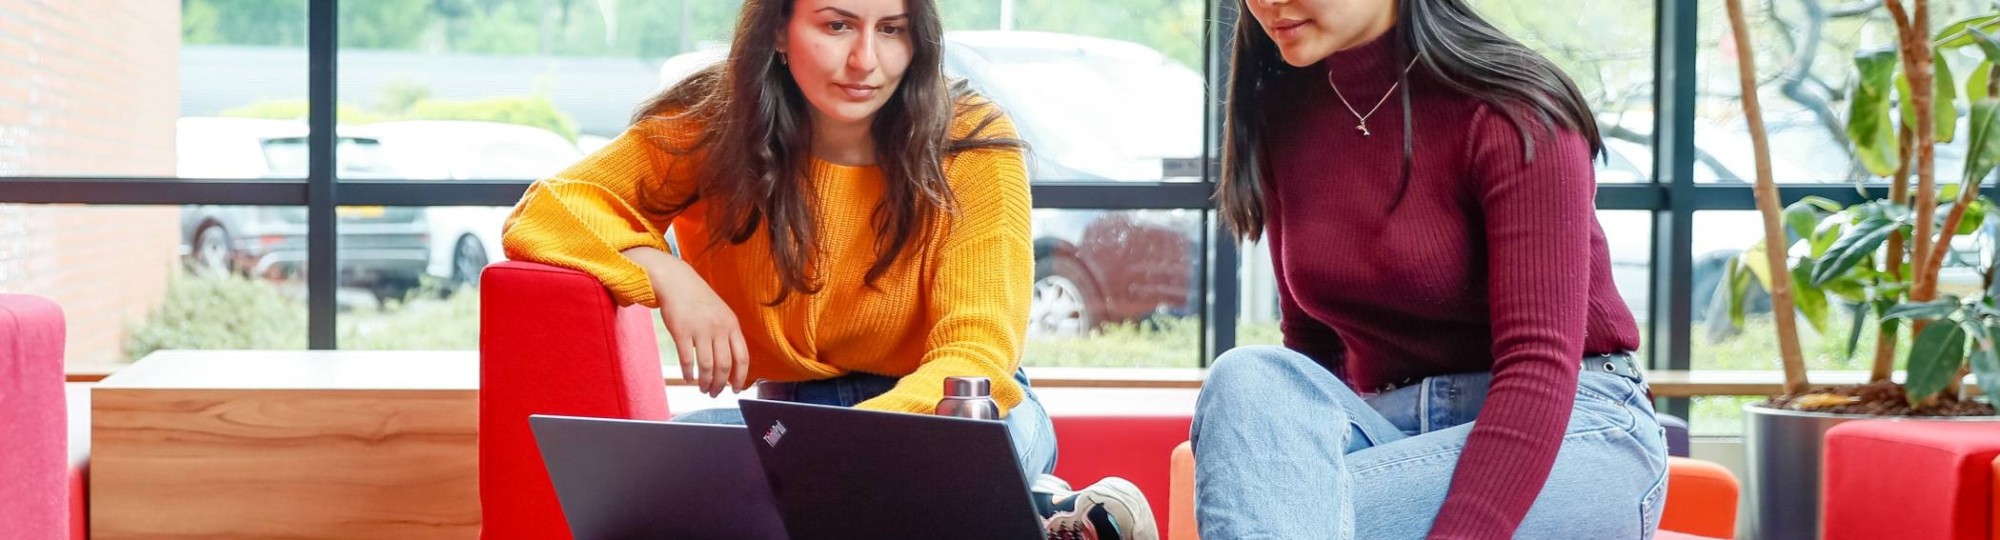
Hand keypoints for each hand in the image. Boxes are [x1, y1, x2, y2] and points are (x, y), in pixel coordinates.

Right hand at [628, 248, 748, 396]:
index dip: (740, 377)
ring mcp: (700, 329)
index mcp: (732, 325)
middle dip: (720, 384)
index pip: (742, 357)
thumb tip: (731, 364)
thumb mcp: (721, 313)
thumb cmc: (698, 299)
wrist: (676, 281)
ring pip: (707, 366)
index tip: (736, 389)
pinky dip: (689, 372)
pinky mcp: (681, 331)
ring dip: (705, 382)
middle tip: (715, 393)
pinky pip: (687, 359)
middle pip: (724, 365)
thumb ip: (727, 335)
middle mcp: (718, 328)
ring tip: (702, 389)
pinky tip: (688, 378)